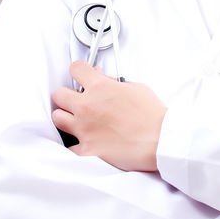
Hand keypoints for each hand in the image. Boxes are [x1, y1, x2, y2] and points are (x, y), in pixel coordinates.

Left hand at [52, 61, 167, 171]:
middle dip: (68, 95)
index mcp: (100, 88)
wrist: (161, 141)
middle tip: (77, 100)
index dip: (79, 71)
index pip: (75, 69)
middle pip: (59, 94)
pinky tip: (85, 142)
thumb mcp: (137, 88)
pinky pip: (69, 147)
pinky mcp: (86, 149)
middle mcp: (87, 106)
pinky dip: (76, 144)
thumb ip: (114, 82)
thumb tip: (103, 79)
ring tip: (78, 120)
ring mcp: (84, 129)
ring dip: (66, 117)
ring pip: (57, 118)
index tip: (81, 75)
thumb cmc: (154, 116)